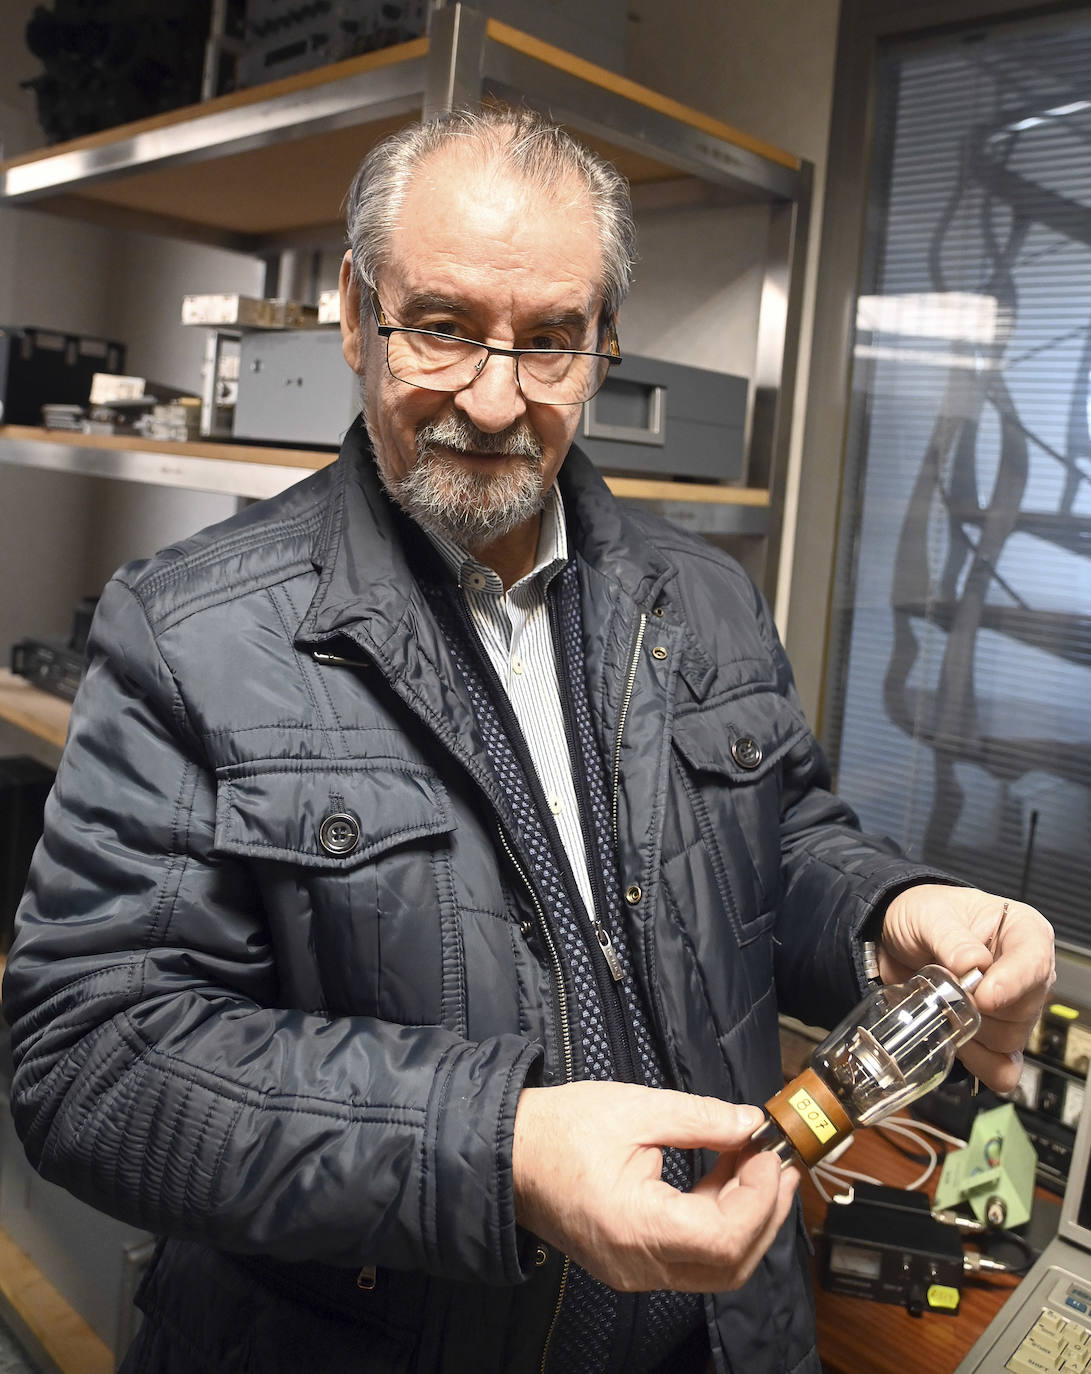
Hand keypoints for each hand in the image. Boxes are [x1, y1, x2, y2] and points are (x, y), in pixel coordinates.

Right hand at [512, 1081, 797, 1292]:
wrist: (508, 1154)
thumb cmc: (560, 1129)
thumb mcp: (635, 1108)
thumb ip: (699, 1118)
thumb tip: (750, 1123)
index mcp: (637, 1226)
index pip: (725, 1235)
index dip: (759, 1196)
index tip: (768, 1152)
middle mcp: (639, 1265)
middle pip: (730, 1264)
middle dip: (765, 1213)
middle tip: (779, 1163)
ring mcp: (635, 1272)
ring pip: (715, 1268)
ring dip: (746, 1220)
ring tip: (759, 1166)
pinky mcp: (632, 1264)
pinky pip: (691, 1259)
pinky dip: (718, 1223)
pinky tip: (725, 1180)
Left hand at [878, 885, 1054, 1093]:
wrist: (895, 939)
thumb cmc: (923, 916)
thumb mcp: (929, 914)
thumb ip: (950, 938)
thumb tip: (971, 964)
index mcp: (1023, 933)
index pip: (1034, 964)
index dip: (1011, 985)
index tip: (983, 996)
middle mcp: (1026, 973)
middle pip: (1023, 1010)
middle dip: (980, 1009)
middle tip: (944, 992)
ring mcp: (1013, 1008)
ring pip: (1009, 1041)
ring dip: (972, 1033)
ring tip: (941, 1008)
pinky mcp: (996, 1035)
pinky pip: (1004, 1068)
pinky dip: (981, 1065)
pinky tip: (958, 1047)